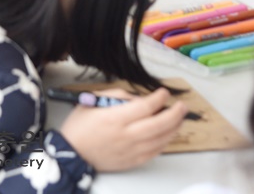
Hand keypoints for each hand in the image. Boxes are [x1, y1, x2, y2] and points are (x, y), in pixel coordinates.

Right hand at [59, 88, 186, 171]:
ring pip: (161, 139)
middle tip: (181, 106)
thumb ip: (116, 96)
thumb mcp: (92, 101)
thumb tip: (138, 98)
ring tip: (180, 119)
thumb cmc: (80, 126)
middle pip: (158, 124)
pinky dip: (165, 143)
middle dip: (175, 113)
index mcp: (114, 118)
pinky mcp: (132, 161)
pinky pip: (155, 152)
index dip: (158, 98)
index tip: (163, 93)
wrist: (71, 153)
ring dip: (174, 128)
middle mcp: (125, 135)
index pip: (144, 106)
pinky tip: (169, 135)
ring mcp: (131, 150)